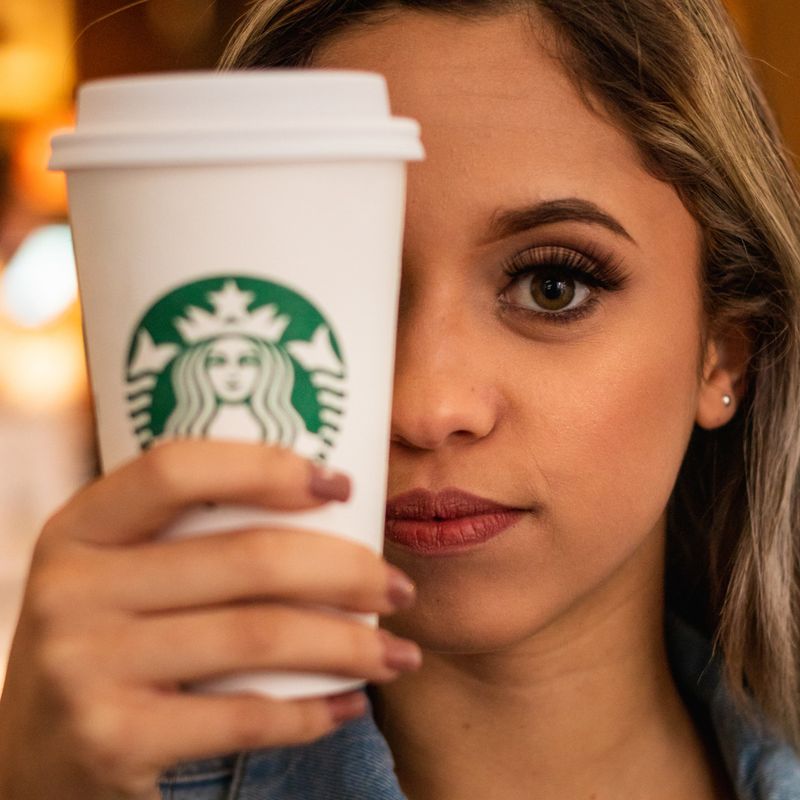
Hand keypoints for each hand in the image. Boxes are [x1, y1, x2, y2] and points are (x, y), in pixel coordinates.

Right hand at [0, 440, 418, 799]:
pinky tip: (350, 703)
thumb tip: (328, 502)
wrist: (34, 762)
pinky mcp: (112, 739)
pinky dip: (314, 710)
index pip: (179, 469)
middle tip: (398, 587)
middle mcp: (73, 588)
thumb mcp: (121, 575)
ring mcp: (85, 666)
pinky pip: (245, 714)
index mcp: (81, 527)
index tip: (343, 485)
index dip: (269, 467)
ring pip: (260, 635)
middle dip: (348, 571)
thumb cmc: (111, 644)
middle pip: (247, 558)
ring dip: (352, 645)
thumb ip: (189, 538)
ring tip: (399, 653)